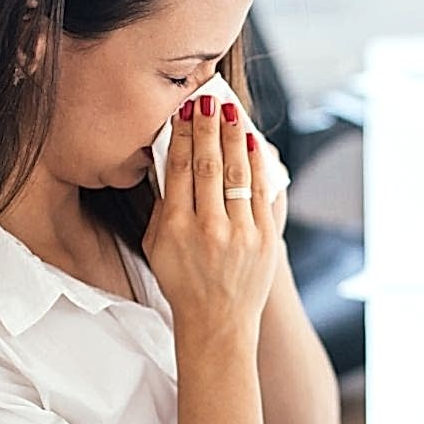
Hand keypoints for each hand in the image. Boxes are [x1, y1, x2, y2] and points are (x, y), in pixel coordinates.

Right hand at [143, 94, 281, 336]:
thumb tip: (171, 161)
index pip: (180, 168)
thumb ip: (162, 206)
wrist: (218, 322)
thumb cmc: (182, 282)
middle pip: (209, 164)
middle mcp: (210, 229)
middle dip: (209, 128)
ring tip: (231, 112)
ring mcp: (241, 234)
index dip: (182, 135)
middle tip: (208, 100)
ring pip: (238, 173)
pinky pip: (261, 192)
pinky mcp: (265, 239)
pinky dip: (257, 164)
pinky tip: (252, 143)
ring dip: (234, 138)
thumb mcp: (157, 246)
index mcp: (177, 228)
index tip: (185, 112)